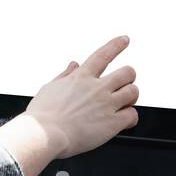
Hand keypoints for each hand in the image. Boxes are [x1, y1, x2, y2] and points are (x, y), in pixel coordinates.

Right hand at [25, 35, 138, 159]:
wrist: (44, 135)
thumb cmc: (42, 116)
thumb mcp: (50, 88)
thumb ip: (65, 75)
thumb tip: (73, 64)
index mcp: (81, 77)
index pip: (104, 54)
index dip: (116, 45)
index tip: (125, 39)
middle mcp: (97, 88)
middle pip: (127, 72)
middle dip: (128, 78)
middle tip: (123, 86)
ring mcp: (106, 104)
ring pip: (133, 92)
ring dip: (131, 97)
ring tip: (123, 104)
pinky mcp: (112, 123)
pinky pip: (133, 115)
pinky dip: (130, 118)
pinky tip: (123, 122)